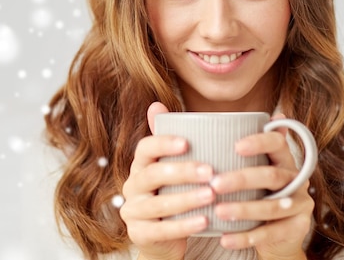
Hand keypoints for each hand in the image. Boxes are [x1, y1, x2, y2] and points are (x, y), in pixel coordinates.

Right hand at [119, 102, 215, 259]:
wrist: (162, 239)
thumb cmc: (172, 194)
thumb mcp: (172, 168)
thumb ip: (169, 140)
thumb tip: (157, 104)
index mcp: (141, 165)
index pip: (145, 149)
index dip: (163, 143)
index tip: (187, 142)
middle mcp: (132, 186)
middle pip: (153, 175)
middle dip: (182, 171)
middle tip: (210, 171)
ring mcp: (133, 212)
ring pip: (159, 204)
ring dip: (186, 199)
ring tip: (211, 195)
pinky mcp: (140, 235)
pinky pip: (162, 230)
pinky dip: (184, 226)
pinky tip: (205, 221)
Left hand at [211, 113, 313, 259]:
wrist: (279, 236)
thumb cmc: (261, 195)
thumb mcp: (257, 171)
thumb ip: (251, 149)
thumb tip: (254, 115)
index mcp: (284, 160)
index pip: (278, 143)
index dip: (259, 142)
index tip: (236, 146)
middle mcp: (296, 179)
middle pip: (271, 175)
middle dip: (242, 179)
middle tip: (215, 183)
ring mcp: (301, 204)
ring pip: (272, 206)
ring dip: (243, 209)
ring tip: (219, 211)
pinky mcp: (298, 228)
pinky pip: (270, 233)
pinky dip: (246, 237)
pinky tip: (225, 238)